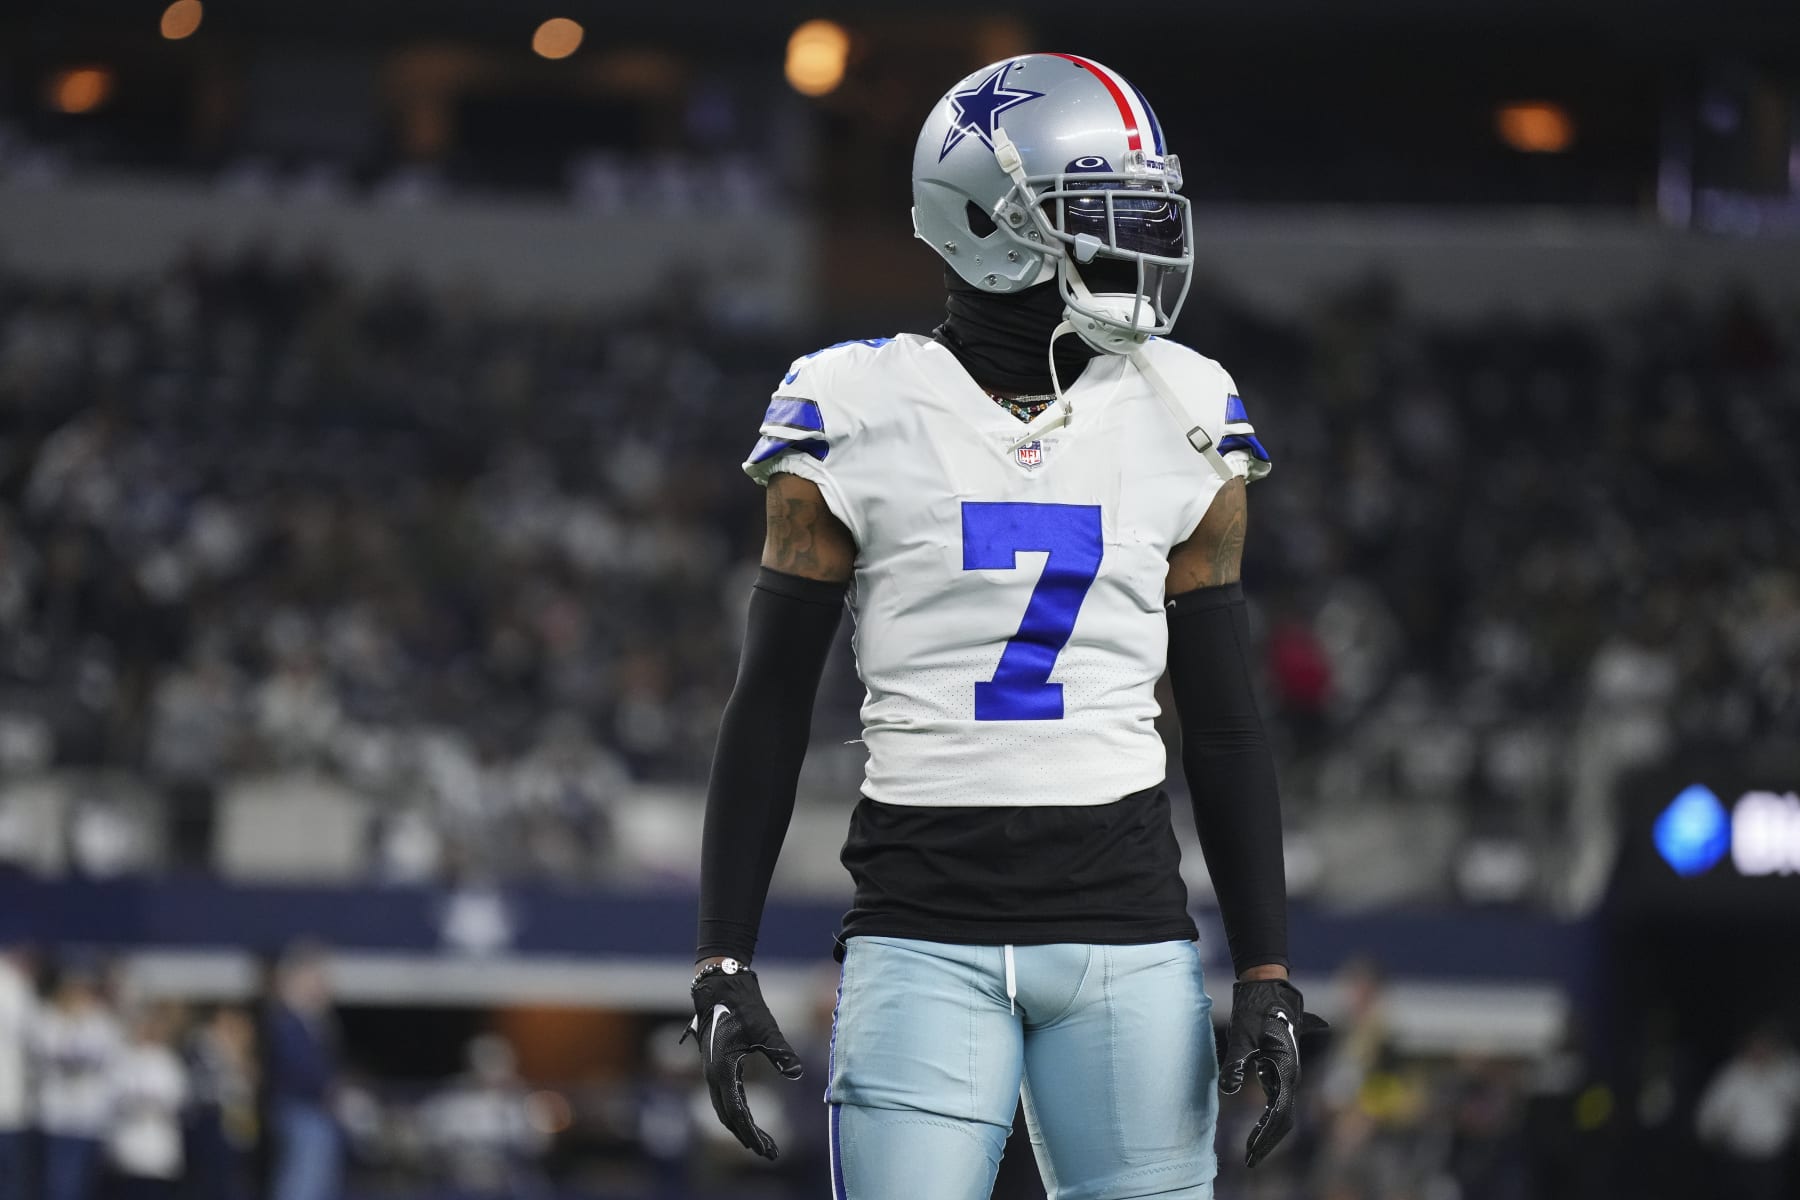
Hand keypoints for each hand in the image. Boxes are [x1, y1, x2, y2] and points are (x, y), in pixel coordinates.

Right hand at [681, 960, 803, 1158]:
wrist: (719, 986)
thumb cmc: (742, 1005)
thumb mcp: (764, 1028)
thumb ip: (780, 1051)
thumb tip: (796, 1073)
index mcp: (722, 1070)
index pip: (737, 1113)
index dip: (752, 1134)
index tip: (766, 1150)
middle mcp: (713, 1075)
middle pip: (729, 1117)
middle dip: (749, 1137)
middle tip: (770, 1153)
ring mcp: (713, 1071)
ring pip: (725, 1109)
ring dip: (742, 1127)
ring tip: (762, 1143)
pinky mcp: (717, 1065)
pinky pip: (726, 1097)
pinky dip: (738, 1112)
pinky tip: (749, 1118)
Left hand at [1219, 977, 1328, 1167]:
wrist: (1268, 985)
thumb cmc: (1256, 1008)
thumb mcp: (1242, 1034)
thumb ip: (1235, 1062)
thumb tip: (1229, 1090)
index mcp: (1286, 1069)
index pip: (1280, 1113)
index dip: (1266, 1136)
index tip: (1251, 1152)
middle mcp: (1291, 1074)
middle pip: (1284, 1118)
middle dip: (1268, 1141)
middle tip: (1249, 1160)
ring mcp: (1287, 1072)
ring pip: (1282, 1111)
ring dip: (1268, 1132)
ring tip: (1250, 1151)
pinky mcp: (1280, 1068)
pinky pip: (1278, 1101)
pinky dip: (1268, 1118)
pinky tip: (1255, 1130)